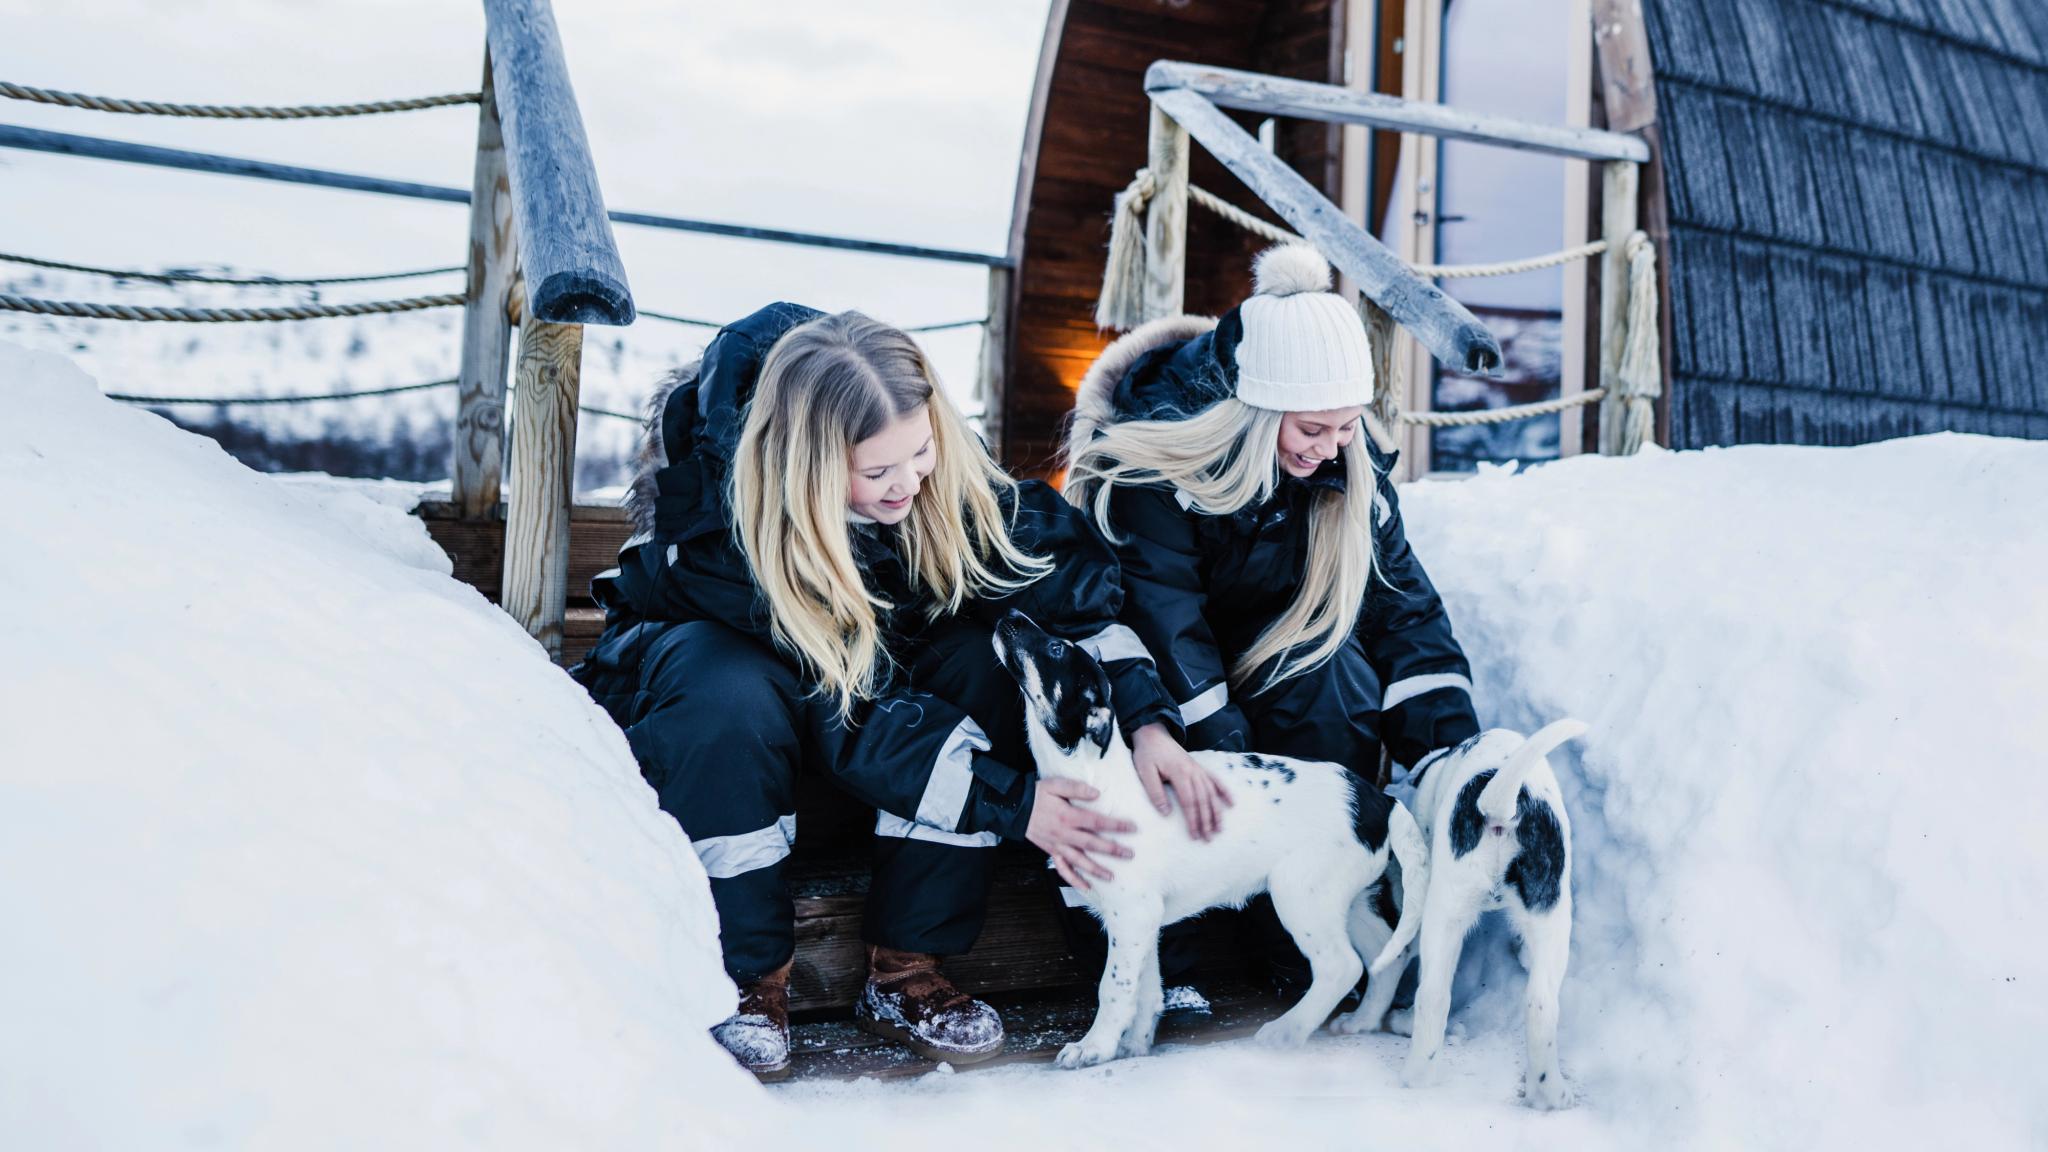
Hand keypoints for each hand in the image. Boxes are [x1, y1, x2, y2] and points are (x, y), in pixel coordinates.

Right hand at [1026, 777, 1135, 889]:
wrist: (1014, 808)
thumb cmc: (1037, 794)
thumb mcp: (1055, 784)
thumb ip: (1075, 788)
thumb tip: (1096, 793)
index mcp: (1067, 816)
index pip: (1096, 822)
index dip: (1115, 825)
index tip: (1132, 828)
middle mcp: (1064, 834)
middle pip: (1092, 844)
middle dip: (1112, 850)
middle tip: (1129, 854)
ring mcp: (1058, 846)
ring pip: (1079, 861)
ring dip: (1096, 870)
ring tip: (1112, 877)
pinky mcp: (1051, 852)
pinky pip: (1063, 869)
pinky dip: (1074, 880)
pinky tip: (1086, 887)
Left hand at [1131, 723, 1233, 840]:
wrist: (1153, 734)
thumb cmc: (1147, 754)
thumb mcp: (1145, 772)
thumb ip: (1155, 792)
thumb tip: (1166, 813)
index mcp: (1179, 773)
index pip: (1189, 802)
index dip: (1193, 820)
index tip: (1195, 834)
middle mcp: (1193, 771)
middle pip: (1203, 800)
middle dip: (1207, 820)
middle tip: (1208, 838)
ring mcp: (1198, 769)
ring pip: (1212, 793)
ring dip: (1217, 811)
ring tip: (1219, 828)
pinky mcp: (1199, 767)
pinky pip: (1215, 780)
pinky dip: (1224, 791)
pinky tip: (1231, 803)